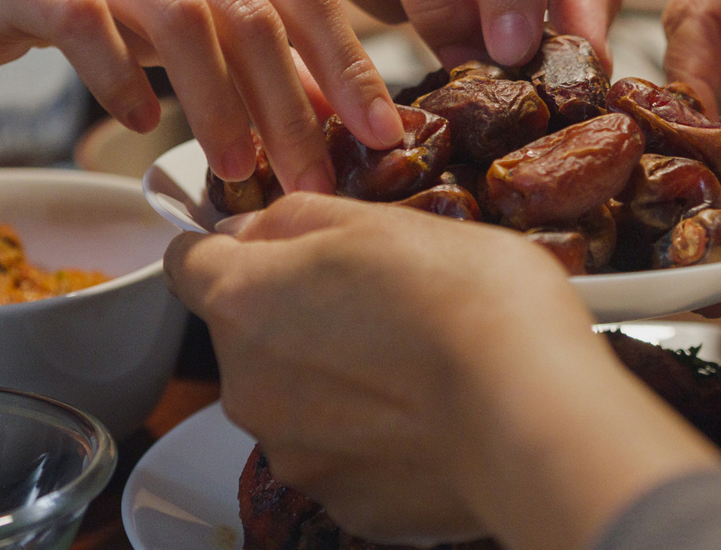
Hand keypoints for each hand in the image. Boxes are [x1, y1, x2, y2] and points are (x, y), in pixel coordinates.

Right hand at [0, 0, 400, 190]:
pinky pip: (89, 28)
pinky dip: (125, 84)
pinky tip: (145, 125)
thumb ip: (251, 34)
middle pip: (250, 1)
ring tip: (241, 167)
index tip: (383, 132)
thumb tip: (337, 106)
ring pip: (182, 17)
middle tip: (316, 175)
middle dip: (296, 99)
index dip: (348, 59)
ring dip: (221, 104)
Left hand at [166, 194, 715, 549]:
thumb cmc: (468, 302)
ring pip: (293, 402)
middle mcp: (247, 385)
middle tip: (377, 302)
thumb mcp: (381, 219)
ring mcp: (292, 453)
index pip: (188, 263)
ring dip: (333, 382)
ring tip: (415, 363)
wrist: (532, 411)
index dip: (229, 248)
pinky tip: (427, 414)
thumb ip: (298, 219)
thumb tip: (257, 228)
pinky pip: (341, 457)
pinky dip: (371, 437)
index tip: (268, 247)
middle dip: (295, 319)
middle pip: (246, 338)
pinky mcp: (342, 502)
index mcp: (244, 301)